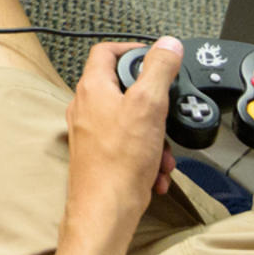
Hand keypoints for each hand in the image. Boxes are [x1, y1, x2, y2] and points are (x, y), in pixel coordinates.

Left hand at [66, 40, 181, 226]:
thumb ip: (158, 70)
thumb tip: (168, 44)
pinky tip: (155, 174)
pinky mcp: (98, 156)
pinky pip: (128, 147)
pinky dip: (146, 157)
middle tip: (166, 117)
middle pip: (124, 90)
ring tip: (162, 155)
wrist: (105, 210)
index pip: (106, 51)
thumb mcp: (148, 105)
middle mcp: (85, 107)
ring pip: (131, 123)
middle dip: (154, 107)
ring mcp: (90, 133)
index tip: (153, 56)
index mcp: (92, 88)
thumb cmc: (118, 162)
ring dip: (154, 138)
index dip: (131, 48)